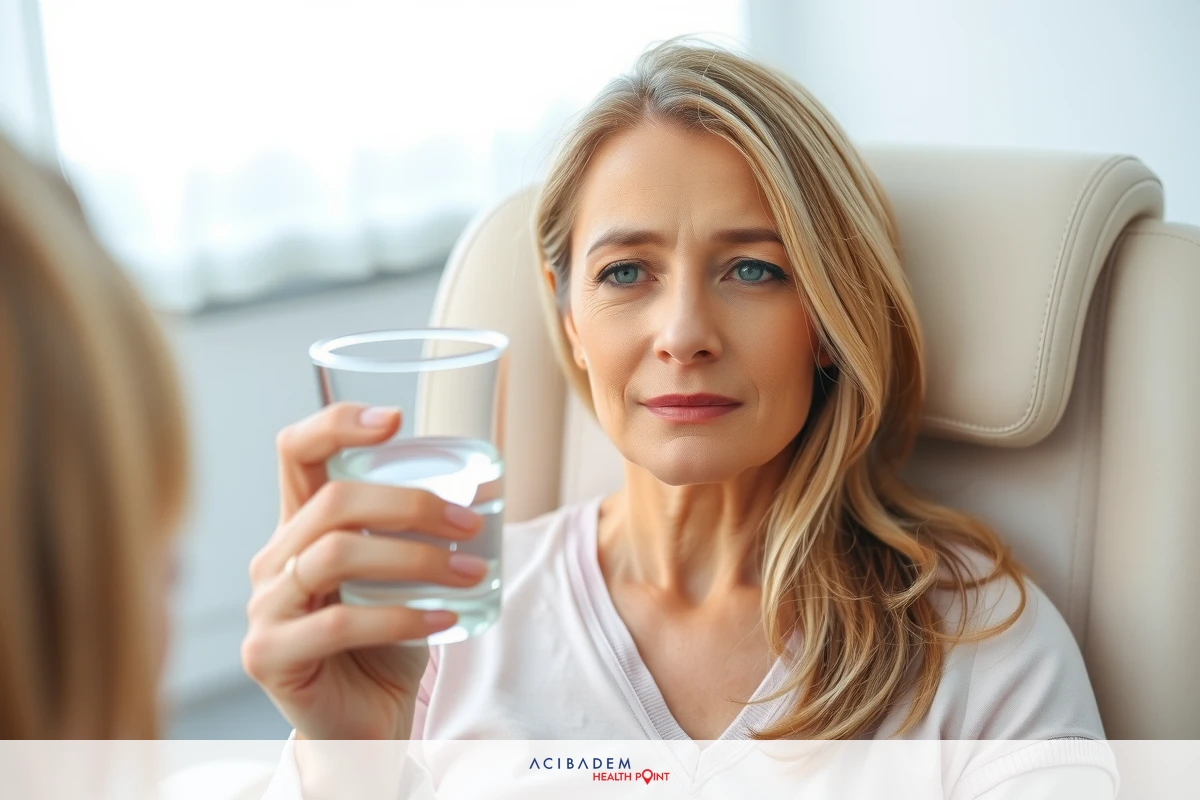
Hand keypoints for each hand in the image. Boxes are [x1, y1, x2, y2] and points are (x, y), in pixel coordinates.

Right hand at [242, 402, 486, 739]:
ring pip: (335, 555)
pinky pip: (339, 623)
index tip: (396, 420)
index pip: (298, 452)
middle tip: (471, 523)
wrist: (364, 723)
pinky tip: (444, 620)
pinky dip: (401, 617)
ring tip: (471, 575)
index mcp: (300, 525)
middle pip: (333, 501)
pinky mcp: (269, 655)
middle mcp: (273, 558)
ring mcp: (264, 607)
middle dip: (411, 504)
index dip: (338, 424)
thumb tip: (488, 489)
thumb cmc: (387, 642)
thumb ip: (420, 534)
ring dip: (416, 559)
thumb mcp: (403, 576)